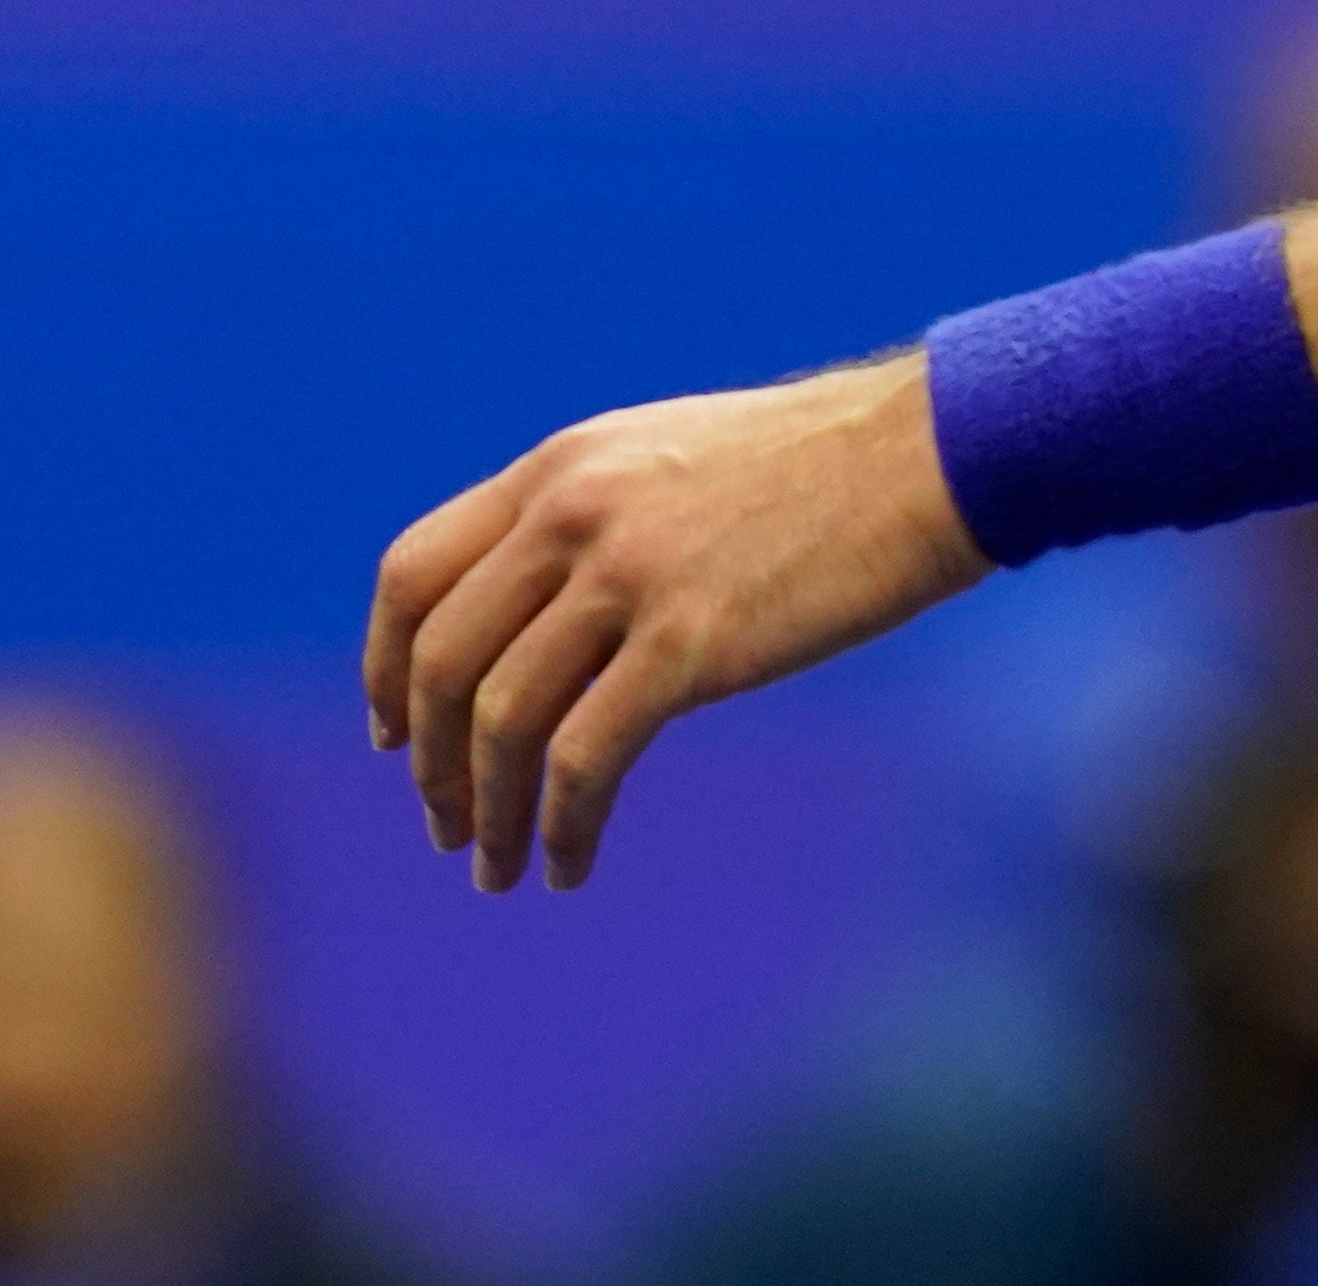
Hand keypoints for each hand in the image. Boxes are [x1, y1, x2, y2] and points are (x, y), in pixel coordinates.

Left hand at [362, 353, 984, 890]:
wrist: (932, 450)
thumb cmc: (823, 464)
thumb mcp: (672, 460)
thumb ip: (593, 516)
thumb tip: (544, 612)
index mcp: (561, 466)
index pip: (413, 571)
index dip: (385, 665)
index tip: (391, 733)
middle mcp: (573, 512)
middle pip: (440, 659)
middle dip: (427, 760)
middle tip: (444, 825)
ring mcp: (628, 575)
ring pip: (501, 720)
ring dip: (489, 812)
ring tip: (499, 868)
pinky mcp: (690, 641)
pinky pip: (586, 759)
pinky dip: (564, 827)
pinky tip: (571, 865)